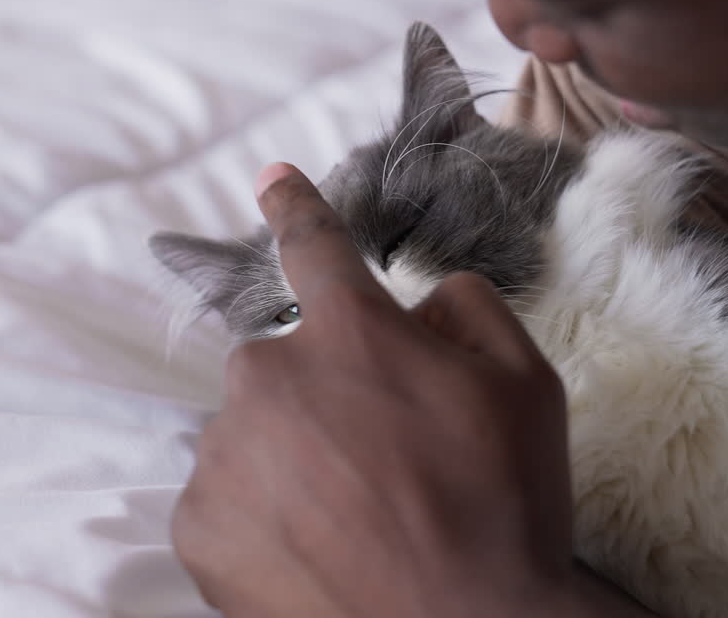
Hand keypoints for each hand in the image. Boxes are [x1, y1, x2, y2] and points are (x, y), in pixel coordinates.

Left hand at [171, 163, 651, 617]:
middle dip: (326, 396)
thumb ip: (467, 308)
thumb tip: (420, 300)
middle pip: (287, 364)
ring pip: (254, 433)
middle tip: (383, 460)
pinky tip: (316, 548)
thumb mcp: (527, 384)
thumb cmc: (504, 507)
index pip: (314, 244)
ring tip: (356, 516)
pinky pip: (226, 496)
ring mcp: (226, 453)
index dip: (295, 204)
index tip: (271, 178)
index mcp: (349, 331)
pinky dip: (262, 514)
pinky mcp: (200, 525)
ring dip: (292, 457)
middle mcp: (270, 376)